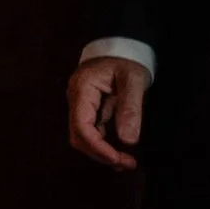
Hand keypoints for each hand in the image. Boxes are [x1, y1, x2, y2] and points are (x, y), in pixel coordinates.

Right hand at [68, 56, 148, 170]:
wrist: (122, 44)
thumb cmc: (127, 59)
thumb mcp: (134, 79)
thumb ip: (130, 108)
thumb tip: (128, 141)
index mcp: (82, 90)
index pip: (81, 126)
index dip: (97, 147)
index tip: (118, 158)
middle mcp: (76, 100)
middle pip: (78, 136)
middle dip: (100, 153)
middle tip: (127, 163)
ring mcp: (81, 105)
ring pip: (83, 136)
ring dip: (101, 152)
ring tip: (126, 161)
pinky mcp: (90, 109)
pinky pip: (92, 131)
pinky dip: (104, 144)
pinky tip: (120, 151)